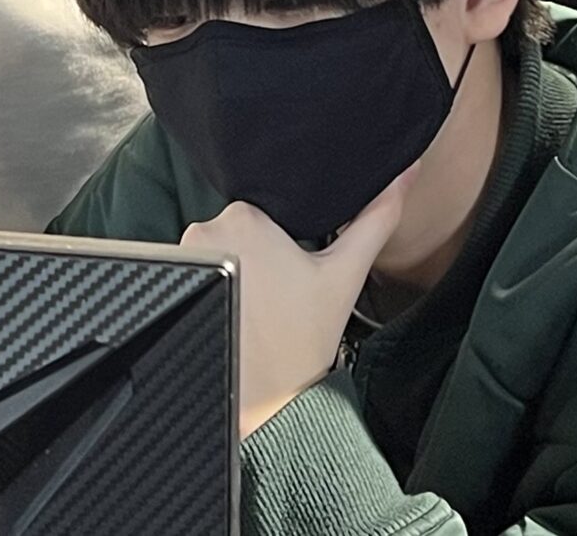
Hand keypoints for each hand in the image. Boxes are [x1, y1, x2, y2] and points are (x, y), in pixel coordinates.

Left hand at [182, 172, 412, 437]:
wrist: (269, 403)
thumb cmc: (304, 340)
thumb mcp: (345, 274)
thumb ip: (376, 218)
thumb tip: (405, 172)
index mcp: (246, 217)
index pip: (266, 209)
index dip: (281, 238)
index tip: (289, 270)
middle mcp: (205, 230)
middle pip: (237, 230)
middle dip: (255, 254)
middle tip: (276, 292)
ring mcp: (182, 259)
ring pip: (215, 250)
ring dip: (232, 270)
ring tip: (255, 305)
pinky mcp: (171, 284)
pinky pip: (193, 272)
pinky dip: (211, 286)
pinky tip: (233, 311)